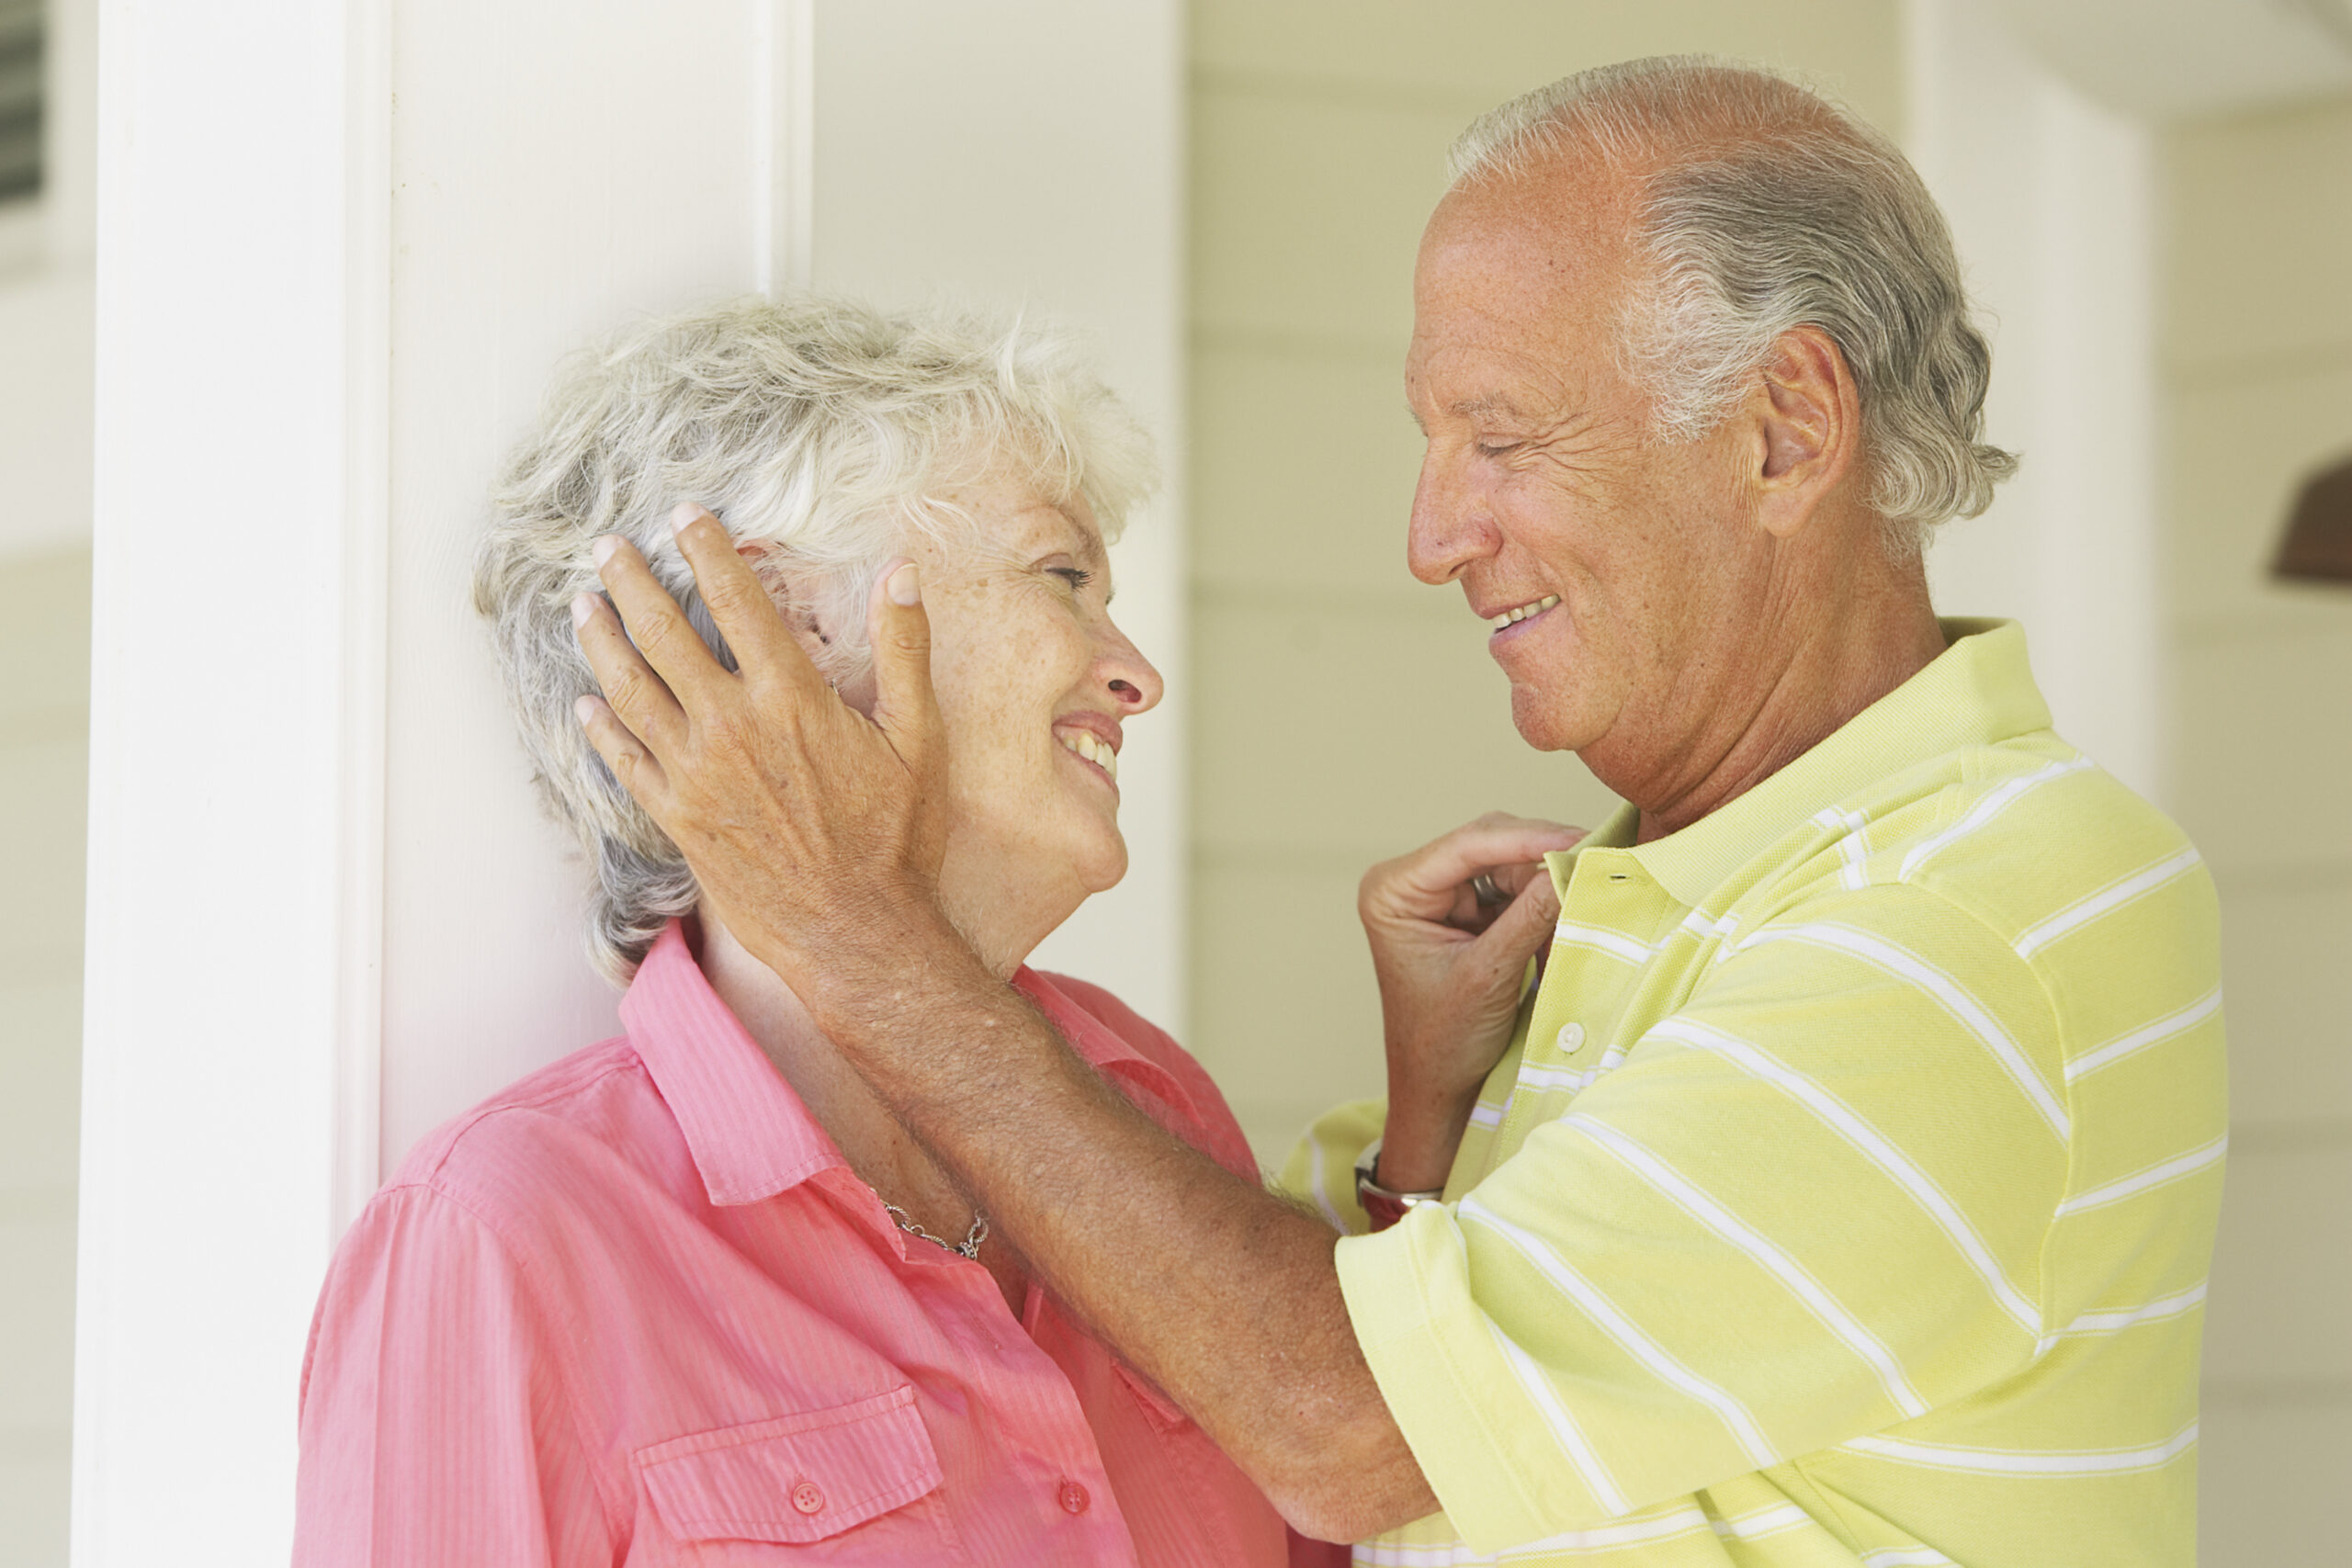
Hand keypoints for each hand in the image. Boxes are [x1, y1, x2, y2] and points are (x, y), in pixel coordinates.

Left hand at [570, 504, 956, 1007]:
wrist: (857, 932)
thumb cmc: (897, 840)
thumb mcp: (919, 737)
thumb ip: (904, 649)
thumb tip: (902, 573)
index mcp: (790, 697)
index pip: (737, 600)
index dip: (707, 550)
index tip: (685, 516)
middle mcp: (731, 726)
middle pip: (665, 634)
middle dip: (632, 582)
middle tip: (608, 546)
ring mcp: (696, 773)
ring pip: (631, 690)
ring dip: (601, 641)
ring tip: (582, 605)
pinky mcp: (678, 818)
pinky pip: (625, 761)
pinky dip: (600, 728)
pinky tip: (585, 703)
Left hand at [1358, 812, 1583, 1191]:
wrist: (1441, 1089)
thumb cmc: (1443, 1044)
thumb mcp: (1488, 977)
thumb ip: (1529, 918)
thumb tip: (1572, 868)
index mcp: (1392, 893)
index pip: (1466, 847)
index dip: (1526, 839)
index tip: (1577, 842)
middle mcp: (1412, 883)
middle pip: (1491, 845)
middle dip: (1542, 859)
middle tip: (1596, 866)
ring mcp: (1442, 895)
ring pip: (1510, 864)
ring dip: (1548, 884)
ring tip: (1585, 899)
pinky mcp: (1469, 911)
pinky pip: (1516, 890)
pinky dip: (1545, 903)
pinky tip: (1569, 915)